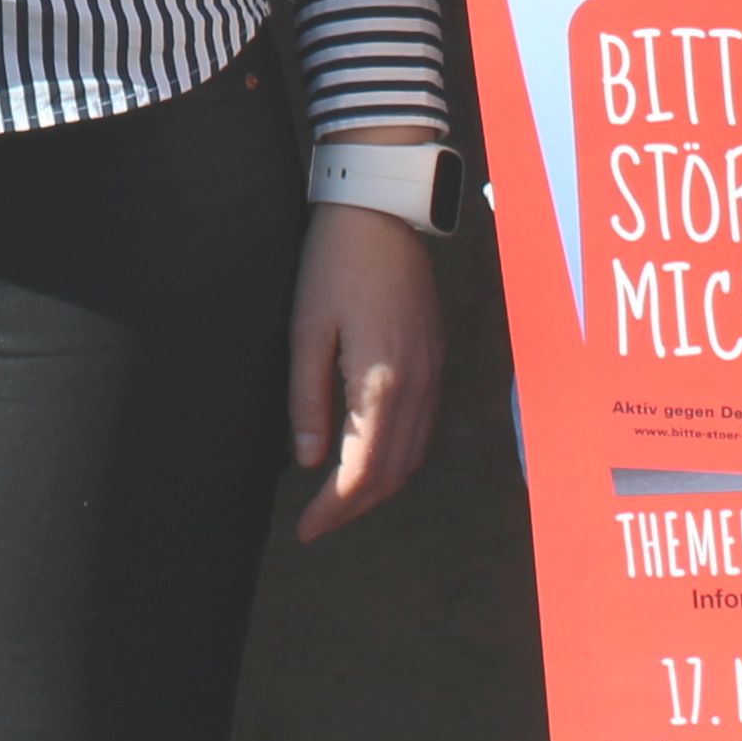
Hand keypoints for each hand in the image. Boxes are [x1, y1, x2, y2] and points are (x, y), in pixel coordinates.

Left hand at [289, 194, 444, 543]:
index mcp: (382, 382)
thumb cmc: (334, 263)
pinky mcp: (437, 358)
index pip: (361, 472)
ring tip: (337, 499)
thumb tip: (308, 462)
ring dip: (377, 486)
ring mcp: (434, 371)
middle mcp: (418, 385)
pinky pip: (424, 427)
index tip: (304, 530)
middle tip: (315, 524)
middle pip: (392, 474)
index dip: (333, 510)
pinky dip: (397, 456)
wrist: (381, 210)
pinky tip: (369, 454)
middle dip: (353, 507)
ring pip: (413, 455)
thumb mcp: (305, 330)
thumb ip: (307, 400)